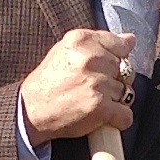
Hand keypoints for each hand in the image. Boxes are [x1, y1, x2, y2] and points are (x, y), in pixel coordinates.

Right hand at [20, 27, 136, 143]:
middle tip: (94, 88)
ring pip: (126, 92)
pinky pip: (126, 115)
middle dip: (115, 81)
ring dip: (114, 101)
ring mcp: (96, 82)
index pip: (120, 44)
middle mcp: (90, 58)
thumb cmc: (49, 82)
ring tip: (92, 101)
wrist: (30, 111)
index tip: (105, 68)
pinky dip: (117, 120)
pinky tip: (102, 118)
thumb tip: (129, 39)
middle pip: (126, 69)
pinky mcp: (100, 107)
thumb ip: (98, 43)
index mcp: (81, 40)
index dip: (117, 59)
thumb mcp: (66, 50)